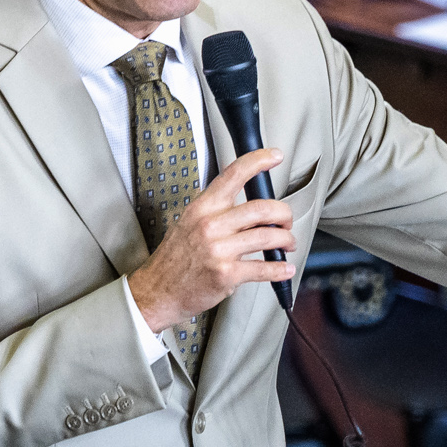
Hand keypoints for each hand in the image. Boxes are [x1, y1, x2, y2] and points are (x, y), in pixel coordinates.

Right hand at [126, 148, 294, 332]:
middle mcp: (211, 225)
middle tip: (287, 221)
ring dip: (286, 240)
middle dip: (284, 214)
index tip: (275, 156)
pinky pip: (263, 268)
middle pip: (262, 209)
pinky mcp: (226, 274)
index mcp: (203, 207)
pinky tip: (285, 268)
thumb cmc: (175, 258)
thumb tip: (250, 207)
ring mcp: (219, 250)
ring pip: (268, 237)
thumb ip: (216, 211)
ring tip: (287, 243)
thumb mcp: (189, 222)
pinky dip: (280, 269)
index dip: (258, 161)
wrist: (159, 290)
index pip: (234, 175)